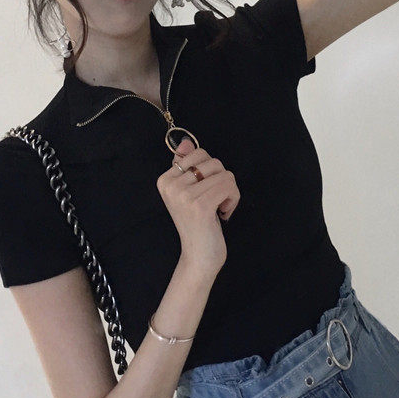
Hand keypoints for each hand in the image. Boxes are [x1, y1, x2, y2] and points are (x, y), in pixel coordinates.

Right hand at [156, 137, 239, 271]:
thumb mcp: (190, 191)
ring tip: (219, 208)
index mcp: (165, 179)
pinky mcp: (200, 205)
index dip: (210, 170)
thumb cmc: (197, 223)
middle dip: (222, 179)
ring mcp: (184, 195)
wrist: (198, 256)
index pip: (198, 153)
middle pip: (213, 161)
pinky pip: (229, 186)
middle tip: (215, 200)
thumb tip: (185, 141)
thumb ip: (186, 165)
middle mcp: (171, 185)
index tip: (206, 190)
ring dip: (230, 192)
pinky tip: (224, 213)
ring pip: (225, 174)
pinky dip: (233, 199)